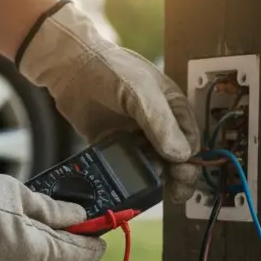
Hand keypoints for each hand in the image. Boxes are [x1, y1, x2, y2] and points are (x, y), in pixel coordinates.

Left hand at [17, 0, 201, 204]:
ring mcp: (136, 136)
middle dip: (176, 176)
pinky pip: (126, 166)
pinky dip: (128, 176)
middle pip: (175, 159)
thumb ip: (160, 122)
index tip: (181, 174)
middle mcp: (158, 125)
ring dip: (152, 178)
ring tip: (147, 185)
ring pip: (152, 166)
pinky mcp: (115, 145)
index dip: (189, 161)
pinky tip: (126, 183)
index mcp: (173, 108)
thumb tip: (180, 155)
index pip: (190, 142)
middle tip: (174, 192)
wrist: (70, 68)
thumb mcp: (140, 91)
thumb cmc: (110, 68)